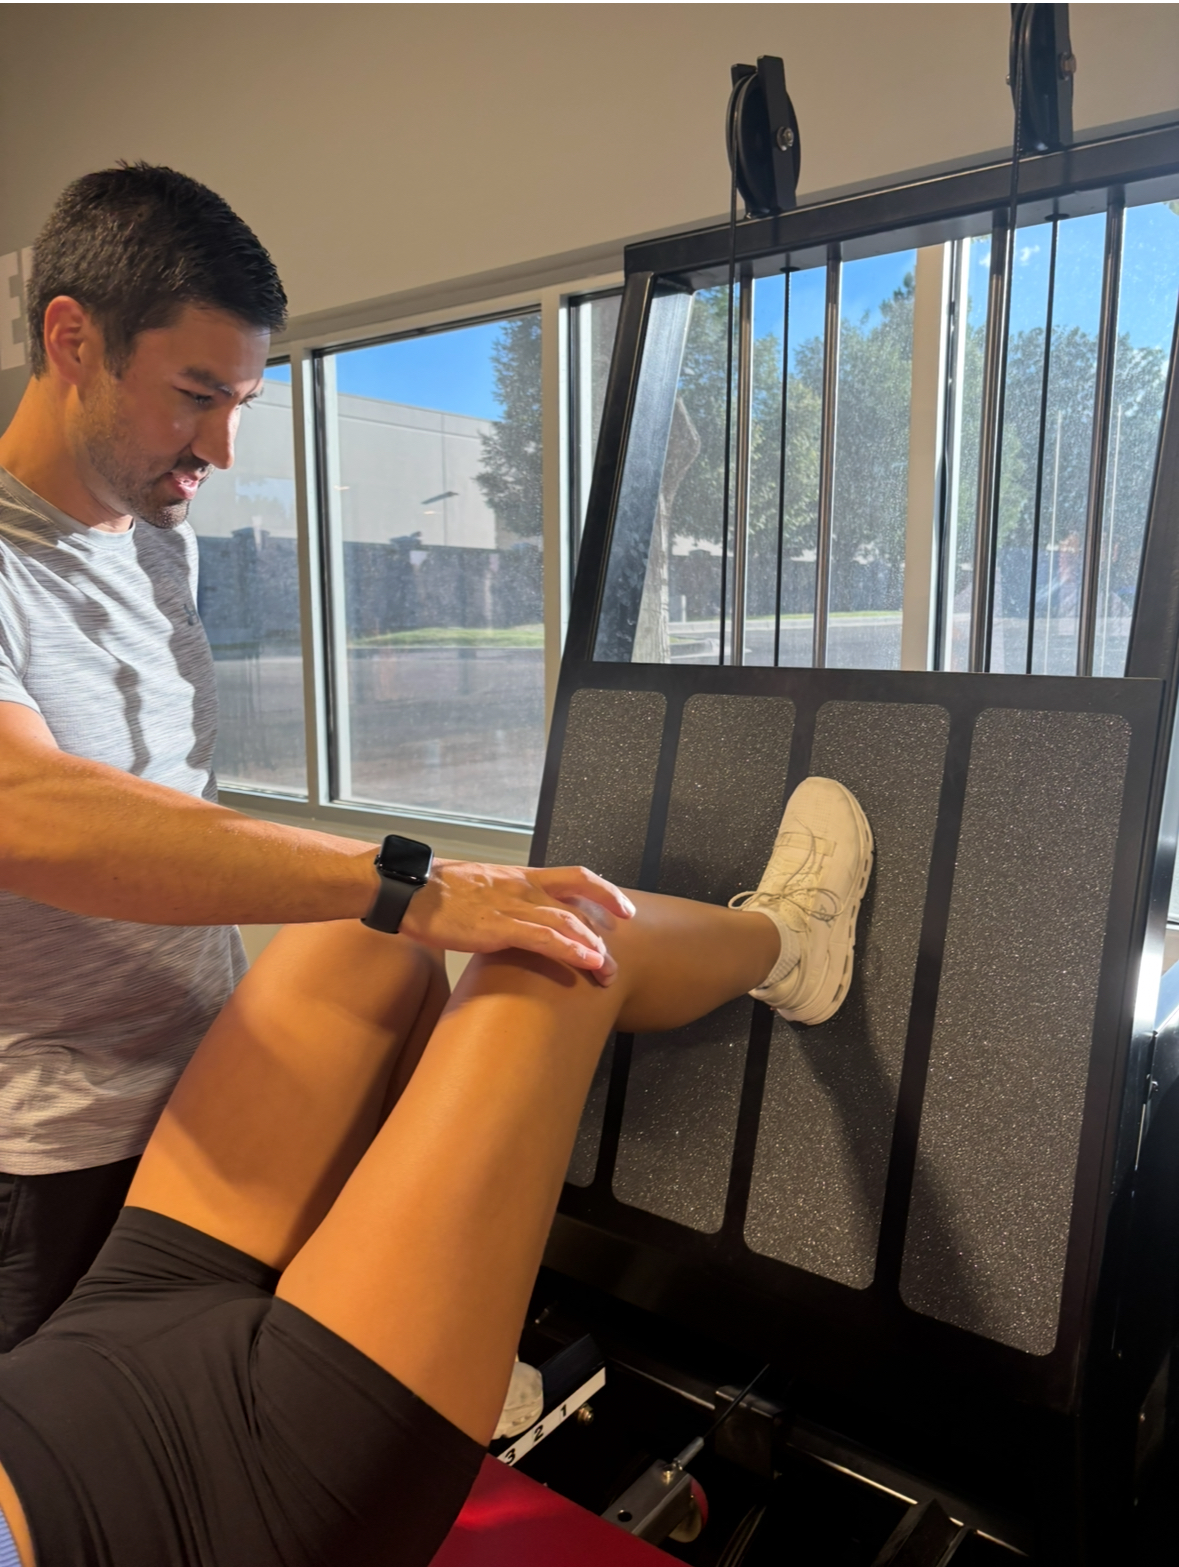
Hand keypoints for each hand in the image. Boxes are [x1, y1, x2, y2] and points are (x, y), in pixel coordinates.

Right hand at [398, 861, 634, 980]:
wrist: (410, 890)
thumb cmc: (438, 894)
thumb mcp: (481, 890)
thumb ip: (504, 902)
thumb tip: (515, 923)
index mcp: (521, 877)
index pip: (576, 877)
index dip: (605, 892)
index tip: (624, 910)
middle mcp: (523, 888)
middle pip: (580, 902)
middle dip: (604, 933)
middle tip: (615, 960)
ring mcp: (512, 906)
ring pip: (567, 922)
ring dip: (592, 948)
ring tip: (608, 970)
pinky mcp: (498, 926)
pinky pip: (544, 937)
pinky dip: (570, 950)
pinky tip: (587, 962)